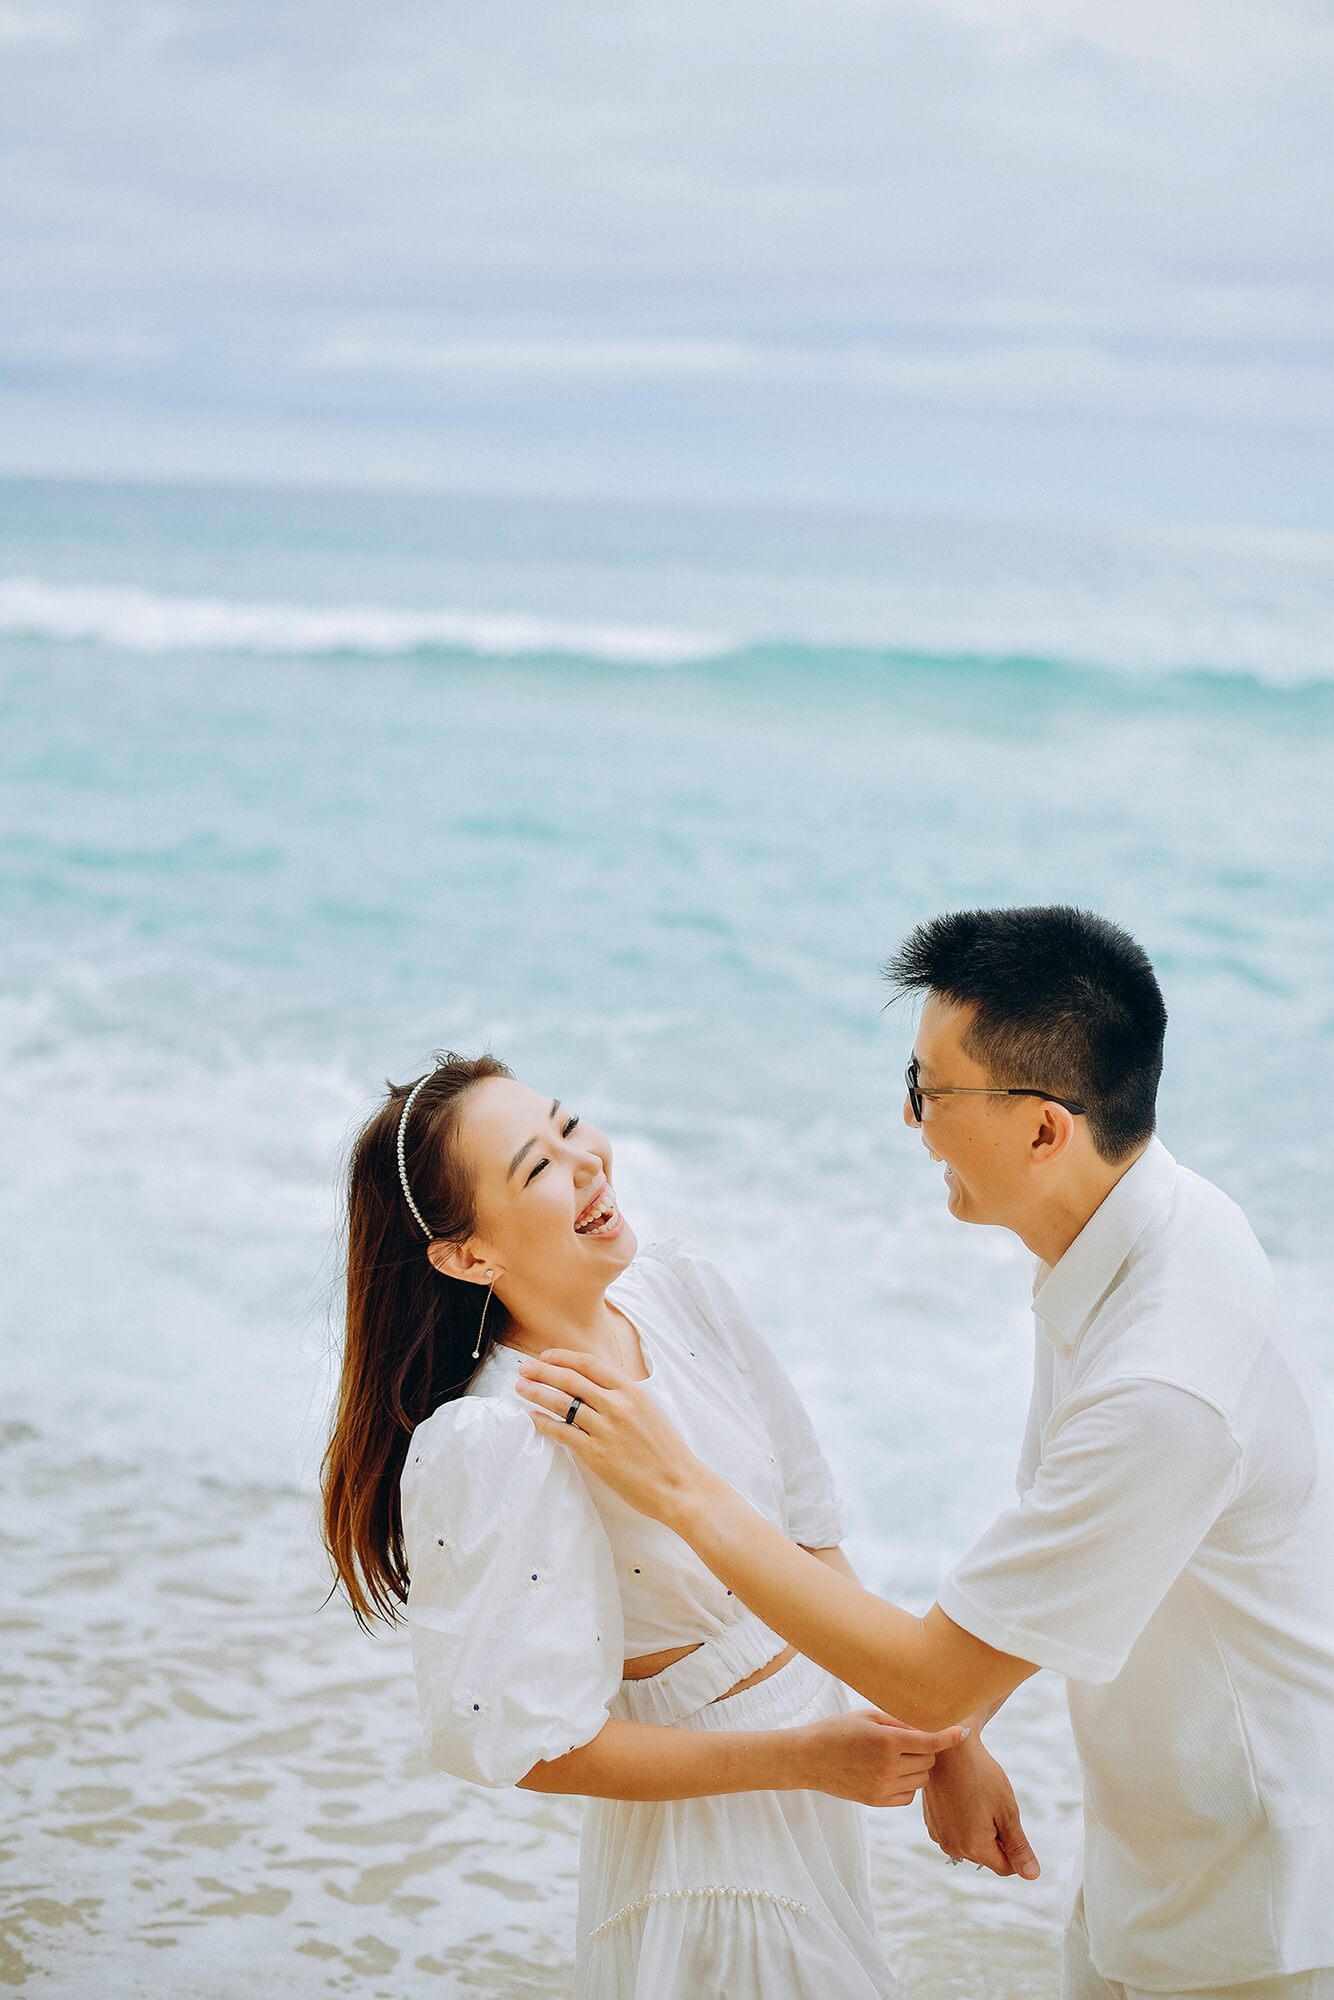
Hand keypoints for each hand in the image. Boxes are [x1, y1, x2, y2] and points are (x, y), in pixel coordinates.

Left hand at [515, 1350, 705, 1522]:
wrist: (678, 1483)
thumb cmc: (666, 1449)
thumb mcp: (649, 1410)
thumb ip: (623, 1396)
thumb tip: (594, 1386)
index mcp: (632, 1391)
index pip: (590, 1364)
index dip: (563, 1357)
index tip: (545, 1356)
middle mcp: (617, 1405)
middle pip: (571, 1379)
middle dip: (542, 1371)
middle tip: (523, 1368)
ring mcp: (606, 1429)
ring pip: (563, 1403)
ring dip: (537, 1393)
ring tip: (521, 1388)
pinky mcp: (597, 1454)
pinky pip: (564, 1432)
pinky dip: (545, 1423)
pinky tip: (534, 1417)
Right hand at [797, 1710, 971, 1806]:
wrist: (808, 1758)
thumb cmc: (838, 1730)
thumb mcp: (867, 1717)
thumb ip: (898, 1722)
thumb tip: (926, 1724)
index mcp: (887, 1741)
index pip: (930, 1741)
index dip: (949, 1737)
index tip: (963, 1733)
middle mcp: (888, 1767)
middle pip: (928, 1762)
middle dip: (926, 1750)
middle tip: (913, 1740)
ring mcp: (882, 1788)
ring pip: (920, 1781)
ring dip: (918, 1768)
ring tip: (900, 1756)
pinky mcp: (876, 1802)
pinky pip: (907, 1796)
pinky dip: (907, 1785)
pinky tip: (893, 1772)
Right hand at [922, 1733, 1039, 1879]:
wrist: (949, 1748)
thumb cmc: (981, 1776)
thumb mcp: (1007, 1811)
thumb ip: (1018, 1847)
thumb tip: (1032, 1875)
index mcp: (974, 1848)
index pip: (1005, 1867)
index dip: (1014, 1847)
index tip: (1010, 1818)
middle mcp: (953, 1847)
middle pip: (986, 1856)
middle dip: (996, 1837)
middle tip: (992, 1804)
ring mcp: (939, 1835)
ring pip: (970, 1844)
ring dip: (978, 1829)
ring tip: (977, 1798)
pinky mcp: (931, 1822)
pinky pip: (954, 1832)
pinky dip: (962, 1821)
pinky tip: (963, 1797)